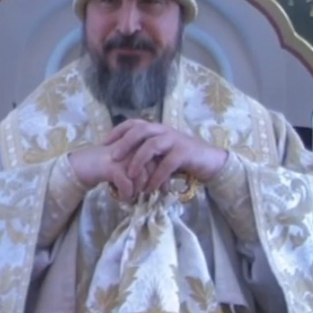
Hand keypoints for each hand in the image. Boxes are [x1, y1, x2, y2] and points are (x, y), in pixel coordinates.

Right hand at [68, 144, 156, 202]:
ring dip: (137, 190)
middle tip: (144, 194)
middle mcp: (132, 146)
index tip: (162, 189)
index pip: (159, 158)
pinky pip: (127, 184)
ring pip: (142, 176)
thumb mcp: (128, 166)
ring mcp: (122, 156)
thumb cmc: (106, 167)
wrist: (81, 165)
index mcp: (138, 143)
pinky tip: (121, 197)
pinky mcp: (112, 166)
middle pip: (152, 167)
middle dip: (150, 184)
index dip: (162, 175)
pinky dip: (126, 194)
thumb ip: (145, 170)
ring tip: (131, 194)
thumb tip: (163, 186)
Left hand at [103, 119, 227, 194]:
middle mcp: (164, 131)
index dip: (117, 131)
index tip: (104, 143)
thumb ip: (145, 155)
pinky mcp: (184, 152)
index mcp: (156, 129)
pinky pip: (167, 163)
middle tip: (112, 157)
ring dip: (139, 160)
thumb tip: (121, 165)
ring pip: (152, 145)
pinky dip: (156, 176)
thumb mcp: (160, 154)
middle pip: (140, 130)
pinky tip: (150, 188)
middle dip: (124, 143)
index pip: (133, 123)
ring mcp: (175, 140)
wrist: (208, 162)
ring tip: (130, 175)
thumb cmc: (181, 159)